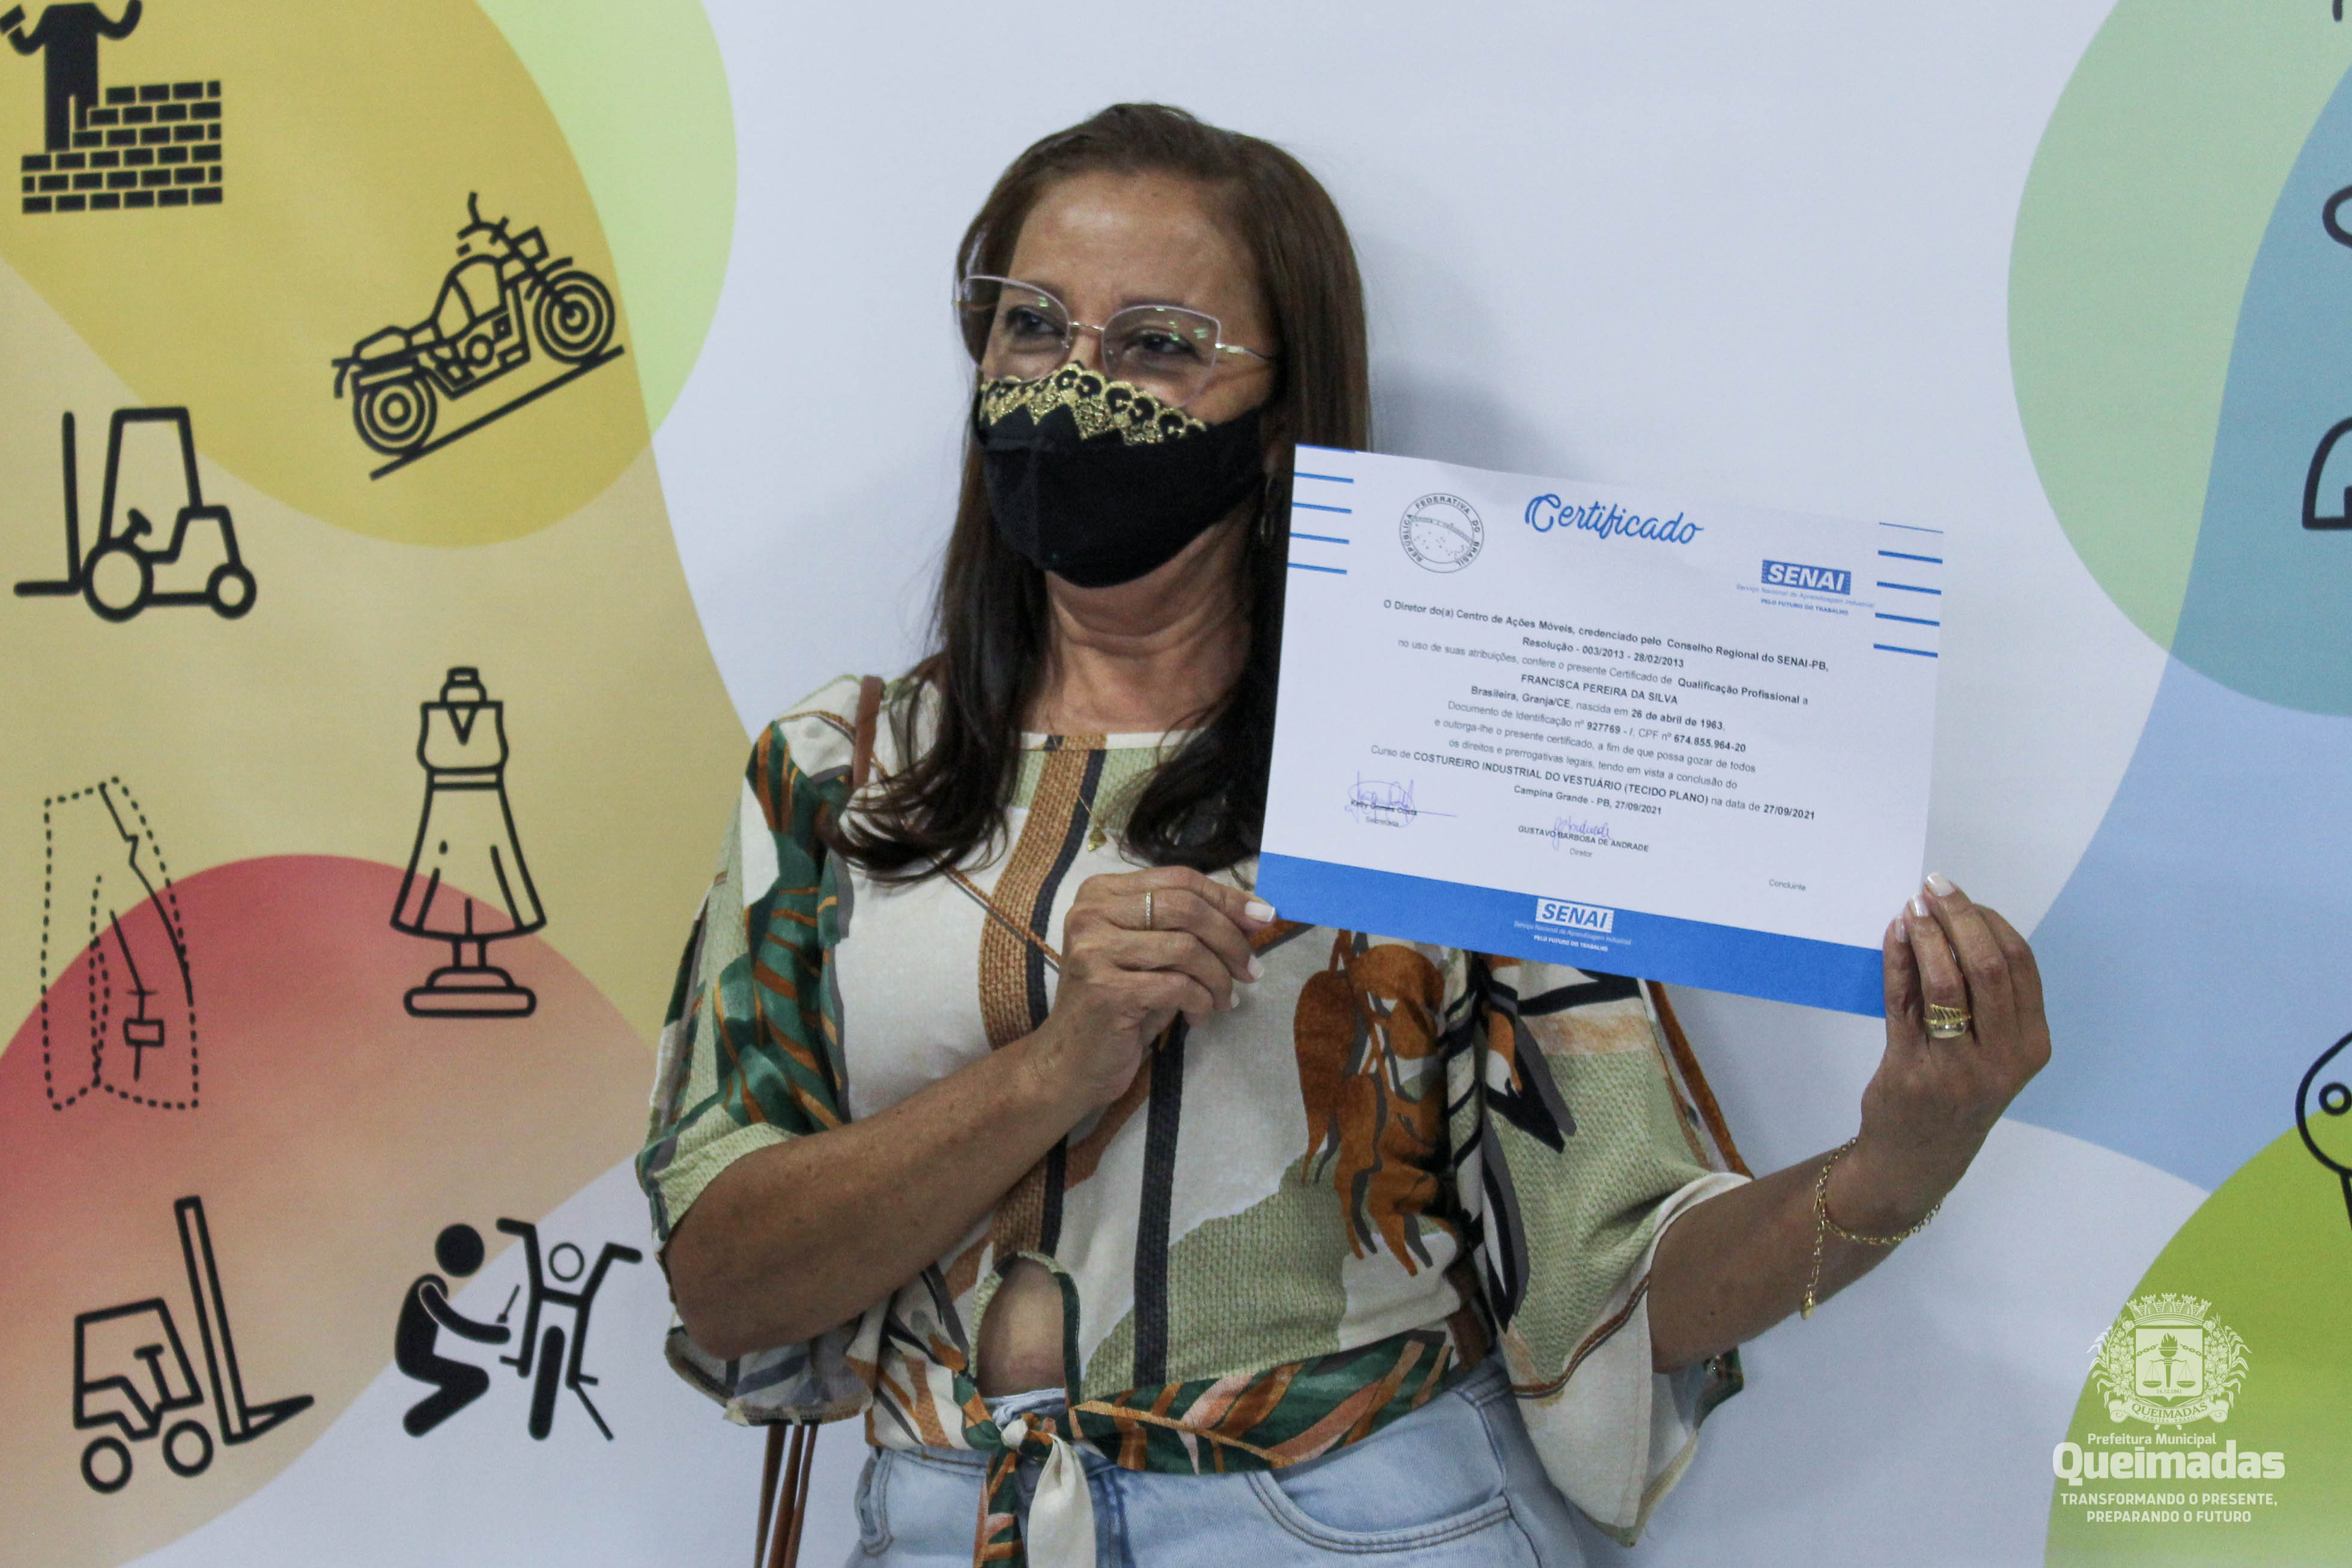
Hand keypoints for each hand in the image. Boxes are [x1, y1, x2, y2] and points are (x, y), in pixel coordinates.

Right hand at [1025, 867, 1272, 1110]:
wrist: (1071, 1062)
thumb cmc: (1119, 1005)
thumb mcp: (1153, 955)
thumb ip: (1190, 928)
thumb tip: (1257, 913)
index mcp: (1102, 892)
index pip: (1180, 880)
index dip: (1228, 898)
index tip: (1263, 918)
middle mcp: (1091, 913)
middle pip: (1186, 908)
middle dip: (1231, 939)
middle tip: (1252, 970)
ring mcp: (1094, 950)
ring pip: (1187, 948)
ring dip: (1219, 978)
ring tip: (1225, 1001)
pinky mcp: (1105, 989)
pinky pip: (1177, 986)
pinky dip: (1201, 1002)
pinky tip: (1198, 1016)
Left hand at [1838, 874, 2051, 1232]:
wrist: (1918, 1158)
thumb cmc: (1957, 1093)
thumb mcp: (1989, 1049)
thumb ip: (1983, 995)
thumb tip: (1957, 919)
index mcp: (2031, 1045)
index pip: (2020, 965)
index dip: (1990, 921)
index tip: (1962, 895)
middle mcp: (2002, 1058)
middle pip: (1989, 967)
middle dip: (1960, 917)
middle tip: (1935, 886)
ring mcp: (1957, 1067)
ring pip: (1947, 983)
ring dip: (1927, 935)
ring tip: (1911, 906)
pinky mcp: (1911, 1070)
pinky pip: (1903, 1001)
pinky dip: (1898, 960)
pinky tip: (1893, 933)